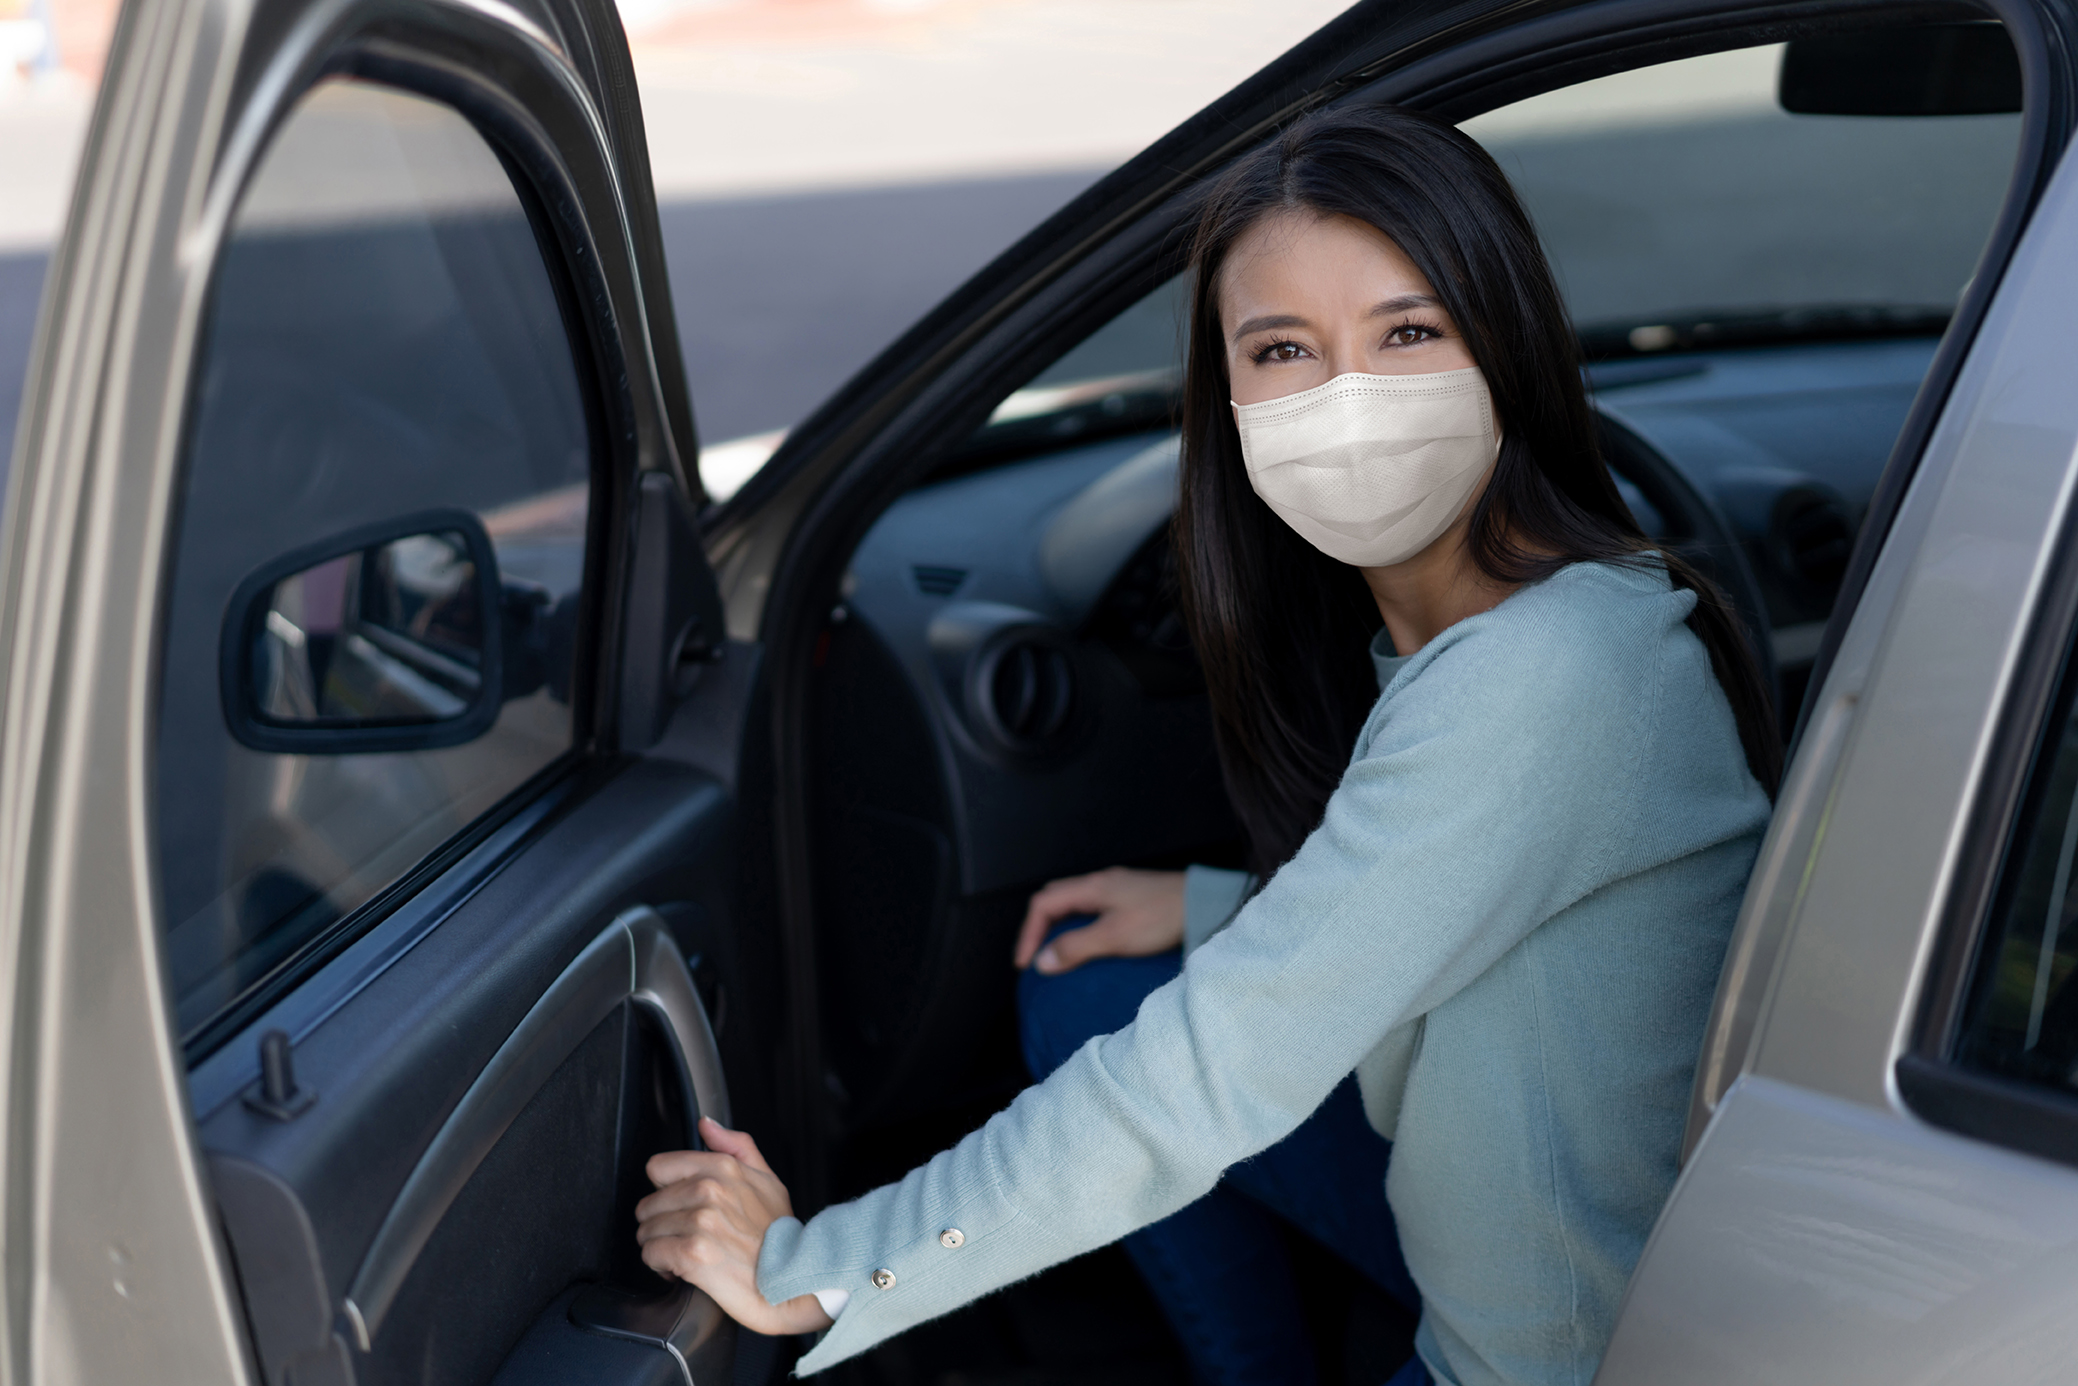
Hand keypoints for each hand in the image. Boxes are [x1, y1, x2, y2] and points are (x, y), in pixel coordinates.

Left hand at [636, 1117, 832, 1335]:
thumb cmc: (779, 1236)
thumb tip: (706, 1125)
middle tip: (688, 1235)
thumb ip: (735, 1146)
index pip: (658, 1167)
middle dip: (663, 1223)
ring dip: (663, 1246)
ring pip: (646, 1231)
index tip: (681, 1205)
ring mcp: (700, 1221)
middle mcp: (708, 1190)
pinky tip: (685, 1269)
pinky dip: (663, 1267)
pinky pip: (651, 1255)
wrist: (792, 1282)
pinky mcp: (691, 1253)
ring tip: (690, 1252)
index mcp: (723, 1167)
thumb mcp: (767, 1180)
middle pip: (648, 1204)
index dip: (666, 1189)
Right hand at [1013, 867, 1185, 973]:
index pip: (1042, 904)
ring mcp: (1117, 887)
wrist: (1205, 903)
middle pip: (1054, 898)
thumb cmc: (1162, 917)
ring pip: (1074, 902)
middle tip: (1037, 955)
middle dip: (1039, 926)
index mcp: (1091, 887)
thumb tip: (1042, 961)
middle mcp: (1100, 882)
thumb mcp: (1114, 936)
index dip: (1028, 934)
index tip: (1026, 963)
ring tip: (1059, 953)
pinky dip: (1080, 925)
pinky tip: (1091, 943)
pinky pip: (1093, 907)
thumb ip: (1076, 947)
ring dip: (1060, 926)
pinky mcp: (1133, 897)